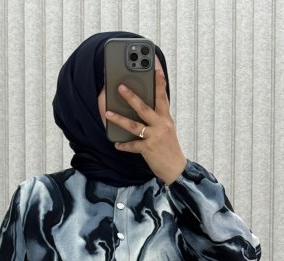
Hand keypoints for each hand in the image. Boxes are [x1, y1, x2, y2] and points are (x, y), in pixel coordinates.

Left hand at [106, 68, 186, 184]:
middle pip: (145, 107)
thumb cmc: (168, 147)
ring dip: (120, 119)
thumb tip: (143, 108)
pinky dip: (124, 145)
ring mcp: (154, 137)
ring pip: (135, 125)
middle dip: (132, 97)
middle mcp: (161, 125)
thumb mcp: (167, 129)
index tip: (156, 69)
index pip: (163, 97)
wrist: (175, 168)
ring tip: (108, 113)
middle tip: (120, 87)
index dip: (160, 83)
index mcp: (166, 118)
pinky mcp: (148, 149)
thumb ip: (157, 118)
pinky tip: (116, 144)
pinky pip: (132, 146)